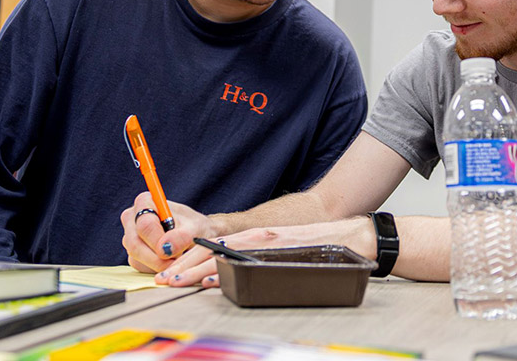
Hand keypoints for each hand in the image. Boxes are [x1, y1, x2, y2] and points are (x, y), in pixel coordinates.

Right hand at [120, 193, 213, 273]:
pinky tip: (170, 262)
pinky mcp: (133, 253)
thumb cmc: (194, 226)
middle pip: (135, 243)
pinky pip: (140, 267)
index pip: (145, 225)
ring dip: (158, 265)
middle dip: (157, 258)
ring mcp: (130, 237)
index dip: (157, 241)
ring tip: (177, 259)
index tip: (171, 251)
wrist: (195, 236)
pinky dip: (156, 269)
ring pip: (136, 258)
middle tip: (175, 262)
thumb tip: (164, 249)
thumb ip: (182, 236)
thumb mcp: (194, 228)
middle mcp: (132, 218)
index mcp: (145, 202)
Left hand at [154, 217, 375, 287]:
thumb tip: (229, 277)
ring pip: (224, 255)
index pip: (214, 248)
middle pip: (212, 250)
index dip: (189, 260)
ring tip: (176, 280)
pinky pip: (248, 261)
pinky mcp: (280, 250)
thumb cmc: (319, 247)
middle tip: (162, 280)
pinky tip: (211, 279)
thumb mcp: (281, 251)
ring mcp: (268, 243)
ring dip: (197, 269)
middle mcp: (258, 237)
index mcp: (256, 238)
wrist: (353, 236)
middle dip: (184, 266)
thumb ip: (257, 260)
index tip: (169, 273)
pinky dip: (228, 270)